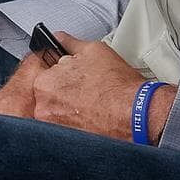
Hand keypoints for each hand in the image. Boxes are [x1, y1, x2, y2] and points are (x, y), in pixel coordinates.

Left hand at [0, 33, 176, 140]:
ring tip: (90, 105)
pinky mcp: (67, 141)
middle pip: (48, 94)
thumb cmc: (118, 85)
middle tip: (85, 90)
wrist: (138, 114)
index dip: (59, 72)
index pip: (41, 73)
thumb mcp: (93, 50)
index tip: (71, 76)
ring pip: (56, 112)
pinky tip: (92, 117)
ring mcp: (54, 127)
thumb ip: (68, 43)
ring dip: (69, 108)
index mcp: (43, 83)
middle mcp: (43, 107)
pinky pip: (66, 128)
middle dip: (63, 90)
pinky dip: (76, 123)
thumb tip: (58, 38)